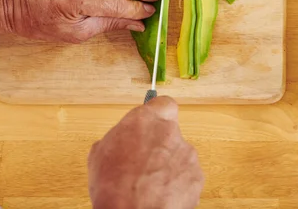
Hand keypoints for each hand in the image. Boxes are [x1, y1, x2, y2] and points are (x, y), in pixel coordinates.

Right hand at [88, 97, 203, 208]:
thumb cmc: (113, 188)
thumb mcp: (100, 154)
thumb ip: (119, 137)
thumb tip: (123, 139)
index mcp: (145, 120)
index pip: (163, 103)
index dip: (159, 114)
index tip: (153, 123)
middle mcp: (170, 131)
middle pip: (170, 132)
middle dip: (160, 146)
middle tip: (144, 163)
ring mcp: (187, 153)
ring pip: (180, 155)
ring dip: (169, 166)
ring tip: (150, 184)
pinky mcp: (197, 175)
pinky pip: (187, 175)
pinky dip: (178, 183)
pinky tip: (161, 194)